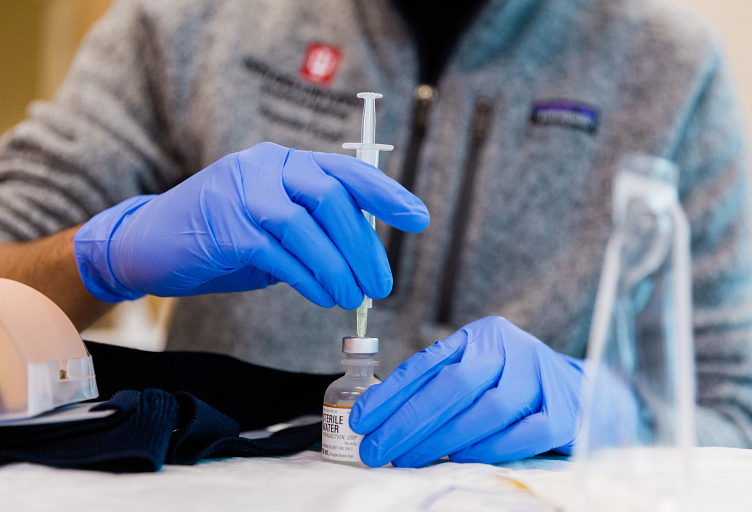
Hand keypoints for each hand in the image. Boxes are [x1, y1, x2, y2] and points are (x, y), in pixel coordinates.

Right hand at [74, 142, 428, 306]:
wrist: (149, 243)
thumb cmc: (221, 235)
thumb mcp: (272, 220)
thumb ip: (313, 226)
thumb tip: (364, 253)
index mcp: (283, 161)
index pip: (345, 170)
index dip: (385, 194)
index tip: (417, 218)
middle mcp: (265, 168)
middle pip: (331, 199)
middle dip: (364, 246)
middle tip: (381, 284)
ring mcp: (242, 194)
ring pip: (307, 227)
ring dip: (339, 268)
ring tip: (354, 298)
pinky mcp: (225, 228)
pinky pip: (280, 255)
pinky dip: (309, 279)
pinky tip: (323, 296)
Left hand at [349, 316, 584, 466]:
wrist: (579, 391)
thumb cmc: (511, 383)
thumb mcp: (475, 369)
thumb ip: (438, 382)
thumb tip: (382, 415)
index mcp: (482, 335)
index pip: (429, 362)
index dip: (390, 393)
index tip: (359, 420)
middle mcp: (512, 348)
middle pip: (454, 385)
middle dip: (408, 422)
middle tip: (375, 450)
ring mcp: (541, 379)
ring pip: (487, 411)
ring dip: (442, 440)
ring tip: (408, 459)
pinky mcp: (563, 413)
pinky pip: (520, 436)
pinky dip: (486, 450)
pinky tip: (458, 459)